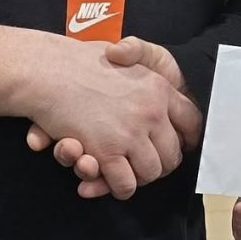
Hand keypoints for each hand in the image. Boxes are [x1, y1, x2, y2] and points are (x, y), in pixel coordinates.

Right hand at [19, 36, 199, 199]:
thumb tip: (159, 86)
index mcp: (159, 88)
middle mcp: (152, 111)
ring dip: (137, 177)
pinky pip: (125, 184)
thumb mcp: (123, 52)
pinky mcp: (108, 151)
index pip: (192, 121)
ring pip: (151, 172)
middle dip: (158, 164)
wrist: (48, 69)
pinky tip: (107, 179)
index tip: (176, 145)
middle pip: (172, 154)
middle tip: (142, 165)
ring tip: (124, 172)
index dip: (186, 137)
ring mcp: (131, 133)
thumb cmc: (79, 61)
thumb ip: (145, 67)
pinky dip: (117, 187)